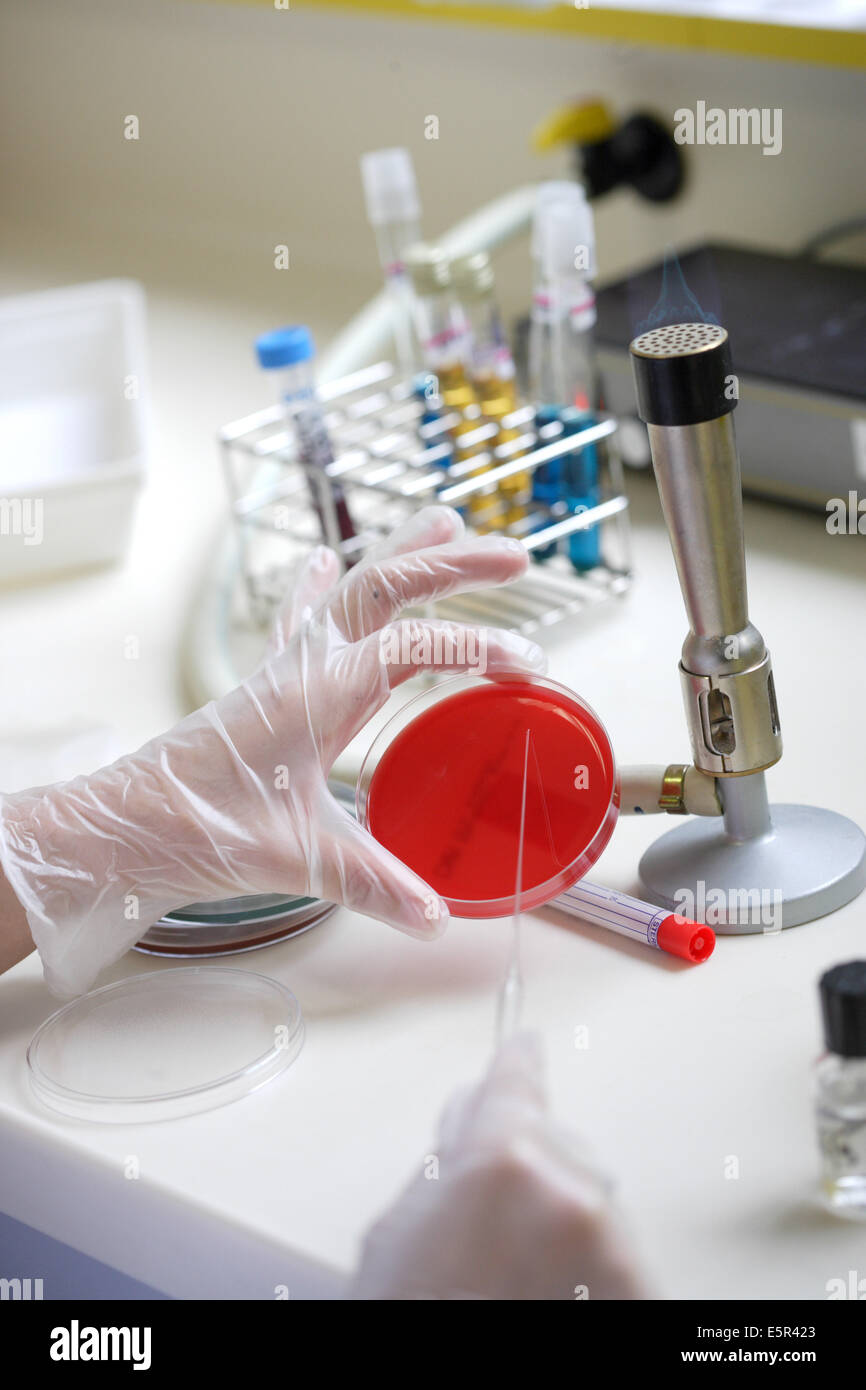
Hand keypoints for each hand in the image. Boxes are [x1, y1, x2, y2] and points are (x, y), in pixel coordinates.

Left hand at [0, 507, 544, 995]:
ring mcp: (283, 673)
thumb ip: (373, 885)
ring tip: (447, 521)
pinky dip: (320, 587)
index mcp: (314, 696)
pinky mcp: (268, 690)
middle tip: (514, 557)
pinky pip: (301, 620)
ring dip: (401, 556)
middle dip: (451, 565)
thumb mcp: (295, 860)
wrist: (123, 828)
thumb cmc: (194, 832)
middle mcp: (301, 670)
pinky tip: (323, 560)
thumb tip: (437, 916)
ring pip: (351, 592)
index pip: (409, 647)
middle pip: (383, 589)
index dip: (474, 650)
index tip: (531, 666)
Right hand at [350, 1032, 647, 1300]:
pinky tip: (546, 1295)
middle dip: (526, 1167)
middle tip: (486, 1222)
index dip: (516, 1063)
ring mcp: (613, 1246)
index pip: (516, 1084)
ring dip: (559, 1220)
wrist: (453, 1384)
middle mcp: (570, 1192)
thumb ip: (445, 1160)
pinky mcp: (642, 1289)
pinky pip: (616, 1251)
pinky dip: (590, 1265)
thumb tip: (471, 1119)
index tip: (526, 1045)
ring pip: (590, 1201)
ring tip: (512, 1277)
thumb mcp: (399, 1231)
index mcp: (502, 1159)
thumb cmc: (414, 1317)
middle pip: (556, 1146)